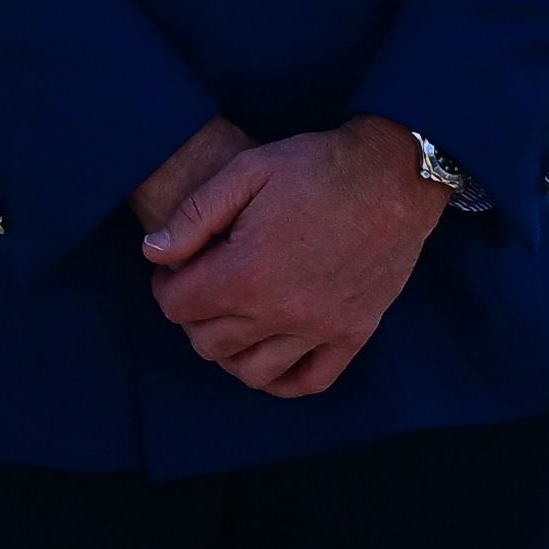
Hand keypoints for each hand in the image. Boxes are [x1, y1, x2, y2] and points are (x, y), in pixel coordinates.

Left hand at [138, 115, 446, 397]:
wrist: (394, 174)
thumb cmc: (318, 166)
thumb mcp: (247, 170)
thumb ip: (193, 215)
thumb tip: (153, 253)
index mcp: (247, 272)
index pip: (178, 307)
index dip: (167, 285)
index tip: (176, 267)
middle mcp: (280, 312)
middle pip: (208, 343)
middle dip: (192, 317)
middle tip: (202, 286)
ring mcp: (320, 329)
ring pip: (251, 371)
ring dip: (229, 350)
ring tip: (232, 318)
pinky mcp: (353, 334)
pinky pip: (307, 382)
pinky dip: (281, 379)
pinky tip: (270, 352)